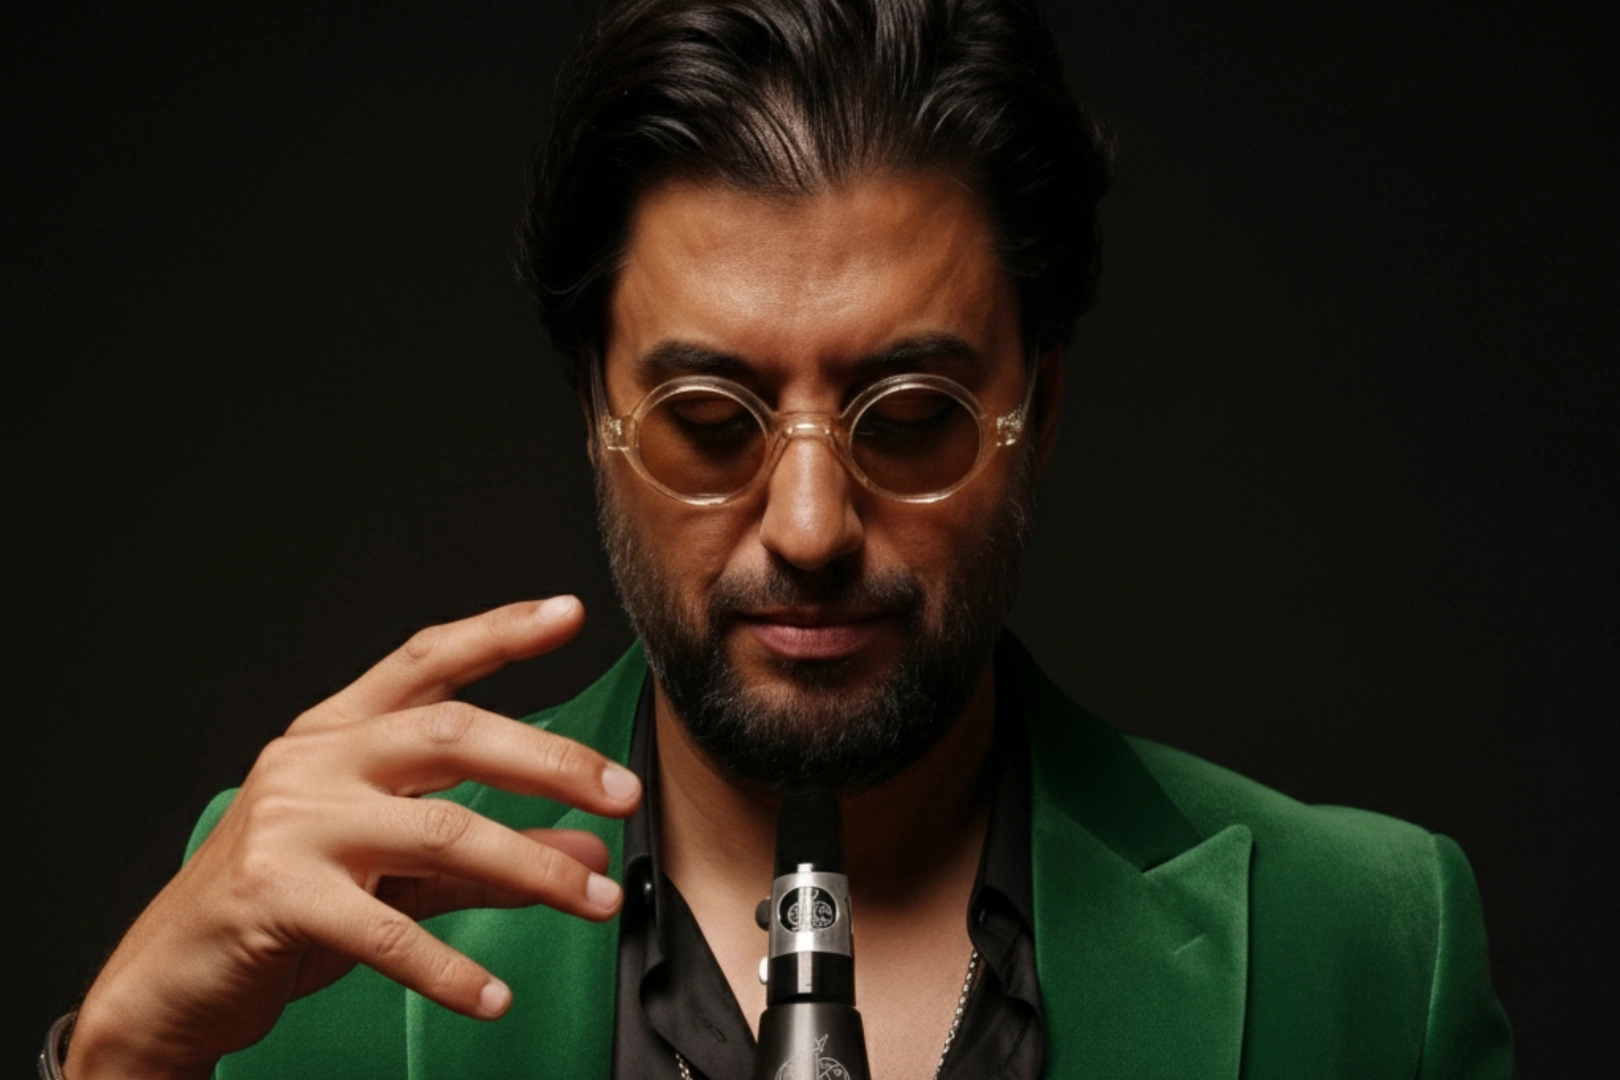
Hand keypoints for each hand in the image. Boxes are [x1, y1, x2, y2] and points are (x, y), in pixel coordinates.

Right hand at [67, 597, 640, 1079]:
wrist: (167, 975)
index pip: (426, 660)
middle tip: (623, 791)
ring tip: (594, 899)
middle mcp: (315, 760)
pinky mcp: (276, 895)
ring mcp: (293, 824)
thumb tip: (588, 848)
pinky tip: (494, 996)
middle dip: (549, 760)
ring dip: (531, 867)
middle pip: (451, 733)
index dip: (499, 632)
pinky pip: (386, 930)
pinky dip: (449, 969)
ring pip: (439, 830)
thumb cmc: (286, 904)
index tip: (567, 612)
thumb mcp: (394, 868)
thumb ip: (489, 855)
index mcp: (337, 733)